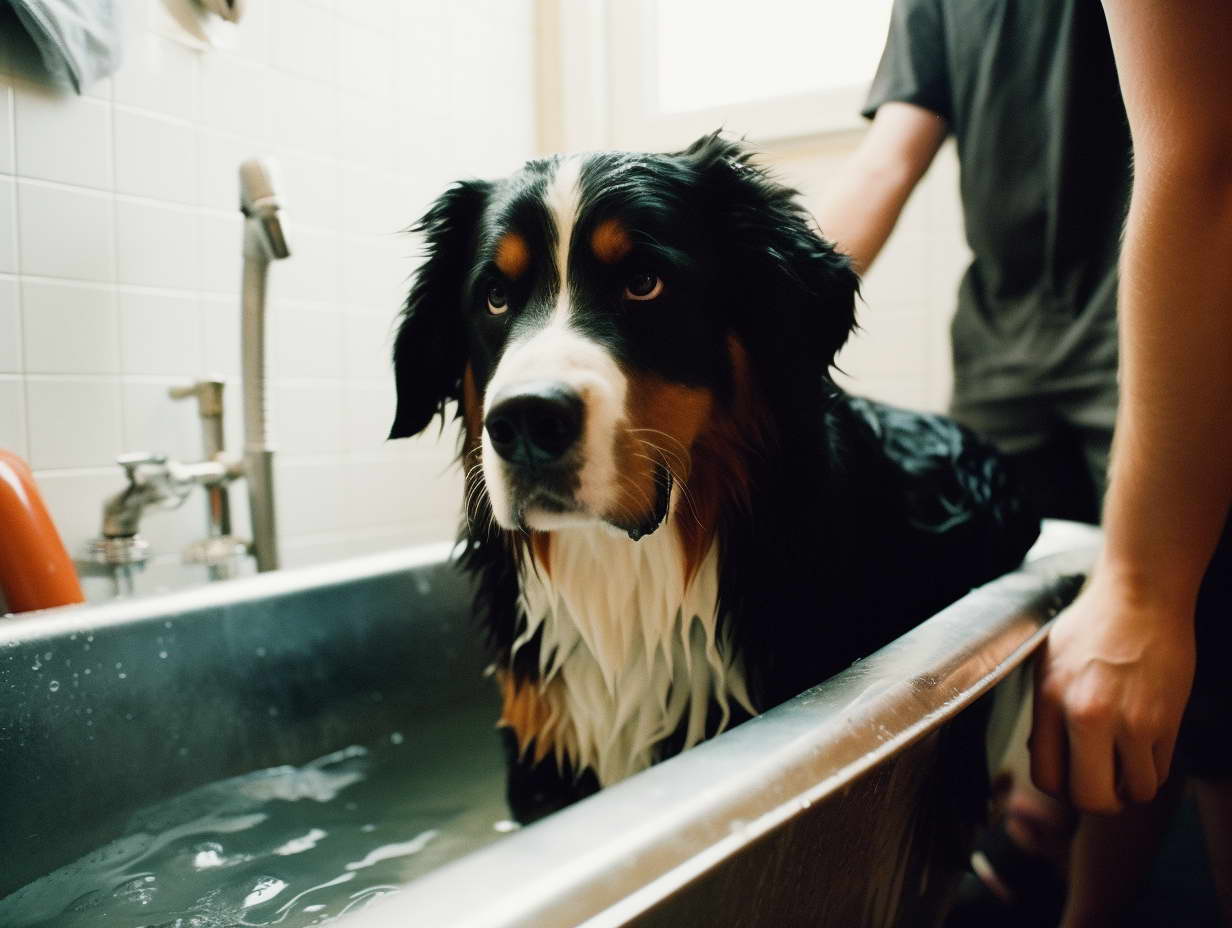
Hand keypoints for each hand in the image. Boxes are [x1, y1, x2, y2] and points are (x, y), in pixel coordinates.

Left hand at [1030, 567, 1196, 813]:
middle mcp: (1088, 716)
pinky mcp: (1167, 722)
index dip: (1060, 788)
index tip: (1069, 776)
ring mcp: (1132, 722)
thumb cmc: (1091, 626)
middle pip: (1092, 800)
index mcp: (1052, 701)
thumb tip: (1045, 756)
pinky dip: (1151, 769)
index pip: (1048, 779)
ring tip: (1124, 761)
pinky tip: (1144, 746)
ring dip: (1129, 786)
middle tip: (1100, 782)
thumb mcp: (1048, 664)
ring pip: (1135, 792)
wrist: (1141, 598)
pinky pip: (1160, 773)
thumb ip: (1045, 713)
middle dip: (1096, 800)